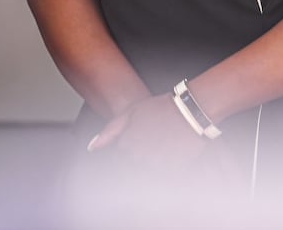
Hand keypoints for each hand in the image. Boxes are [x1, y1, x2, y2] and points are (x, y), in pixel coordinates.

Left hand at [87, 92, 208, 169]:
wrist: (191, 111)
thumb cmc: (161, 108)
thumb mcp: (131, 113)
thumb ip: (110, 131)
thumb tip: (92, 147)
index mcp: (127, 145)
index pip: (122, 154)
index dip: (131, 144)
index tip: (140, 137)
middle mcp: (140, 158)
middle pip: (134, 163)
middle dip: (141, 154)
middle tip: (154, 140)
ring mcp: (157, 165)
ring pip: (150, 169)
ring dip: (154, 160)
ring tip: (164, 144)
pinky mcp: (174, 170)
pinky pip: (166, 174)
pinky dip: (168, 165)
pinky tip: (173, 150)